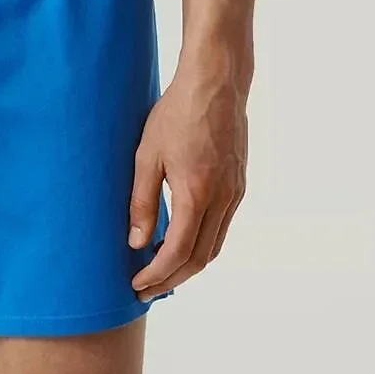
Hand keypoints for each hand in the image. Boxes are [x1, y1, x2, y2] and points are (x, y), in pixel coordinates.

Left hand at [128, 65, 246, 299]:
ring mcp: (234, 193)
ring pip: (214, 246)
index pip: (177, 252)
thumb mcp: (147, 154)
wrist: (215, 84)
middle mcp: (222, 200)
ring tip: (161, 272)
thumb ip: (142, 200)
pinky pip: (221, 227)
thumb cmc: (177, 113)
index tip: (136, 283)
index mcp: (197, 193)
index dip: (156, 274)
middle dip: (171, 279)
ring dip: (188, 266)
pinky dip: (202, 244)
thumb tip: (136, 242)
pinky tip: (183, 241)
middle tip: (145, 288)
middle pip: (199, 258)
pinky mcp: (239, 185)